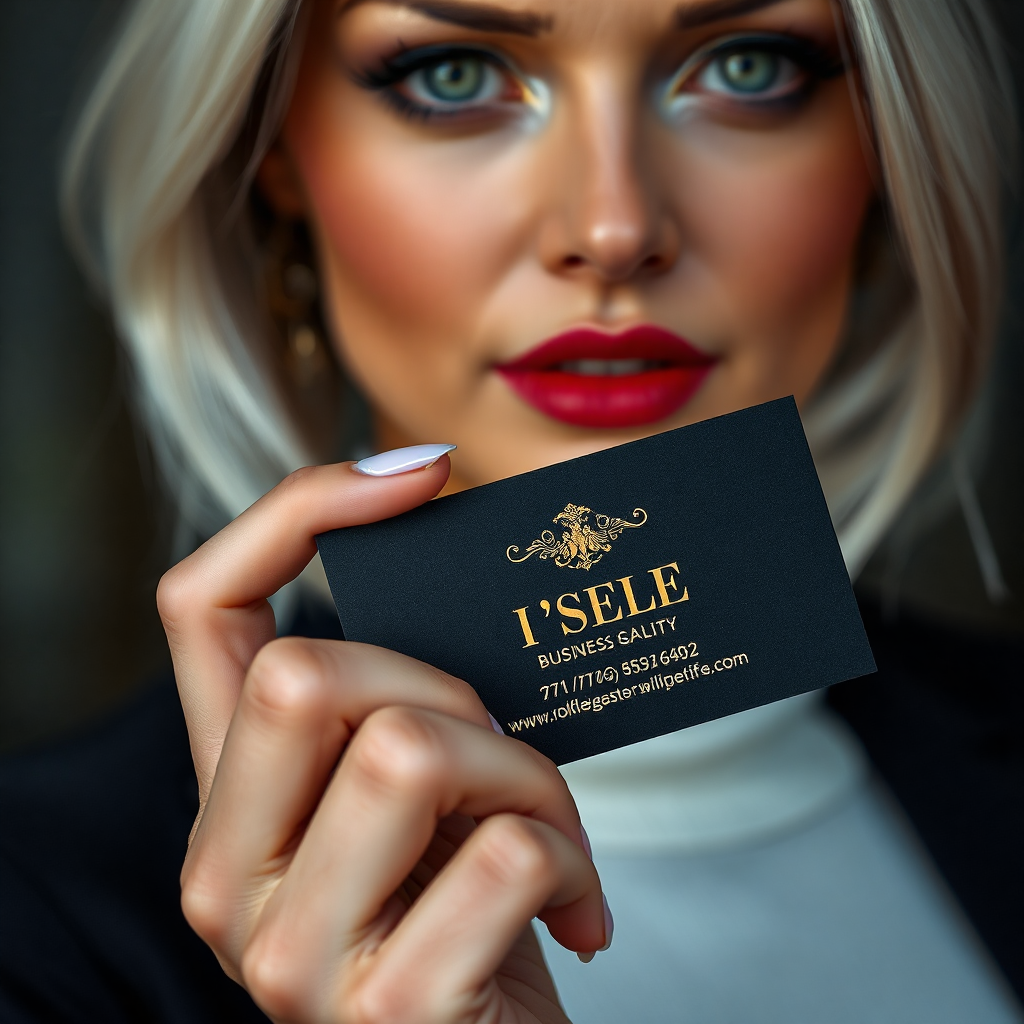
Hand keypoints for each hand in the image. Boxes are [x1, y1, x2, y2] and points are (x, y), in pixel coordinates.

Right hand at [157, 458, 606, 1022]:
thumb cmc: (470, 923)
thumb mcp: (417, 804)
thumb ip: (400, 707)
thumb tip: (468, 563)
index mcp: (233, 802)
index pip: (199, 608)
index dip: (296, 513)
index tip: (419, 474)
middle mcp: (227, 875)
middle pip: (305, 671)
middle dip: (448, 686)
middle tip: (504, 755)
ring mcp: (291, 955)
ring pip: (413, 748)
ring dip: (529, 776)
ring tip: (557, 839)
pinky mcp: (387, 1015)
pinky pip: (507, 853)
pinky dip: (575, 864)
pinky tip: (578, 914)